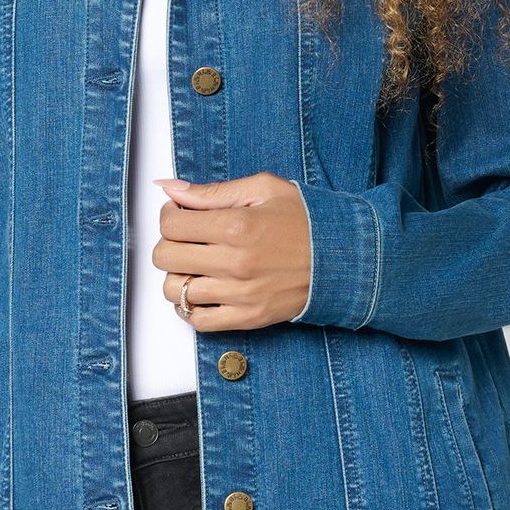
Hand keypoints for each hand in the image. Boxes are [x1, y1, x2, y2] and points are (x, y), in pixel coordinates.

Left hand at [151, 172, 311, 330]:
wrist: (344, 258)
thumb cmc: (306, 221)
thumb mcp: (263, 189)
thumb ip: (211, 191)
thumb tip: (167, 187)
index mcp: (236, 226)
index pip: (171, 225)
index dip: (169, 216)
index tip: (180, 215)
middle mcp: (235, 263)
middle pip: (166, 258)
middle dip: (169, 244)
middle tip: (186, 239)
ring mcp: (240, 294)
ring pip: (175, 291)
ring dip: (178, 277)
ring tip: (195, 267)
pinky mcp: (248, 317)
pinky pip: (198, 321)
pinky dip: (191, 308)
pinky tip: (202, 291)